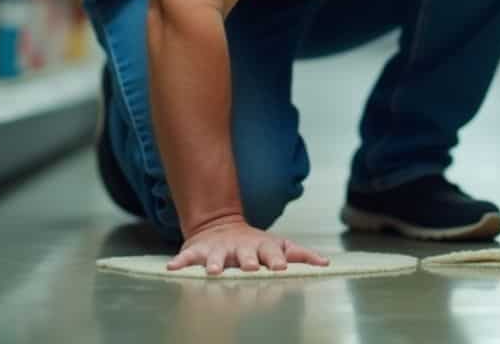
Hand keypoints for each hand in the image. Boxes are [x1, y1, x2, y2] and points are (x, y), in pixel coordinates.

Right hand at [167, 216, 329, 274]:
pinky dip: (180, 261)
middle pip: (246, 254)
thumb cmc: (256, 246)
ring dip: (215, 263)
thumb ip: (301, 254)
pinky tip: (173, 268)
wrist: (221, 227)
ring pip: (217, 257)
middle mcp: (241, 248)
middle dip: (249, 261)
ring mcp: (219, 249)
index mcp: (262, 247)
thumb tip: (326, 262)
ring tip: (214, 271)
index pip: (272, 253)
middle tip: (251, 268)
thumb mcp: (279, 246)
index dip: (277, 259)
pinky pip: (187, 257)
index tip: (281, 267)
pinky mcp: (198, 251)